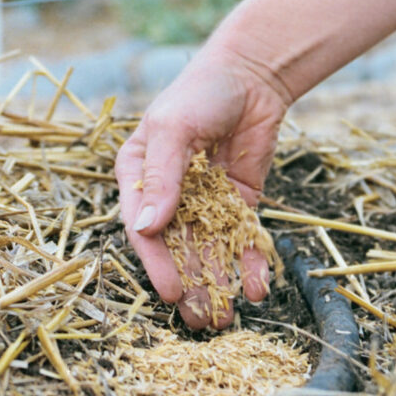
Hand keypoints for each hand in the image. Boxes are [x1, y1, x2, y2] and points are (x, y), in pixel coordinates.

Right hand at [115, 39, 289, 329]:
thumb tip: (146, 227)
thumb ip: (162, 177)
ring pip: (209, 252)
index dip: (157, 264)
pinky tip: (258, 288)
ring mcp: (204, 202)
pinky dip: (249, 263)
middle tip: (202, 321)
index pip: (144, 230)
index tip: (171, 293)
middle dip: (190, 286)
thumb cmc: (200, 93)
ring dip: (218, 285)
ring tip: (227, 319)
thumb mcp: (173, 130)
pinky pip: (242, 239)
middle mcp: (168, 196)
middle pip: (177, 250)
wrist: (253, 75)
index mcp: (138, 177)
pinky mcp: (238, 203)